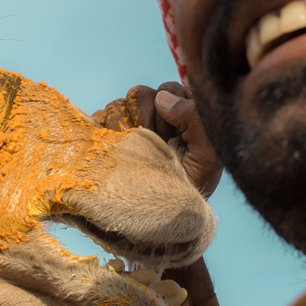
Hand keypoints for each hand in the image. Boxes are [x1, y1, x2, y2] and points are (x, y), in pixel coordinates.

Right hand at [92, 82, 221, 197]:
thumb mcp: (208, 155)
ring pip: (116, 106)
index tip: (171, 136)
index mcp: (180, 115)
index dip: (167, 109)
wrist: (163, 215)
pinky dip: (102, 133)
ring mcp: (128, 126)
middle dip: (144, 118)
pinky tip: (114, 152)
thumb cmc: (190, 187)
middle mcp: (153, 117)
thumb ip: (195, 119)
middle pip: (138, 94)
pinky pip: (97, 120)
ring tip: (134, 153)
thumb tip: (161, 98)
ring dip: (123, 127)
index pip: (167, 90)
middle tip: (153, 145)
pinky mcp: (107, 138)